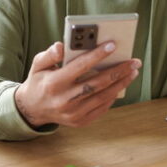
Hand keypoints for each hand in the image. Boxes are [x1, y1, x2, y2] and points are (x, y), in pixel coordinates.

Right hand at [14, 41, 140, 127]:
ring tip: (133, 72)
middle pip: (97, 83)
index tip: (113, 45)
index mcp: (54, 83)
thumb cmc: (39, 81)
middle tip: (134, 61)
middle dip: (118, 71)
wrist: (33, 109)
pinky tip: (121, 85)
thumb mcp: (38, 65)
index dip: (97, 55)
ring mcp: (73, 113)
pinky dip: (113, 96)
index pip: (80, 67)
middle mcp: (64, 100)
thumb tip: (62, 46)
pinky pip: (102, 108)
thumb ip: (49, 54)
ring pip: (103, 96)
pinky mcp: (80, 121)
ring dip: (121, 83)